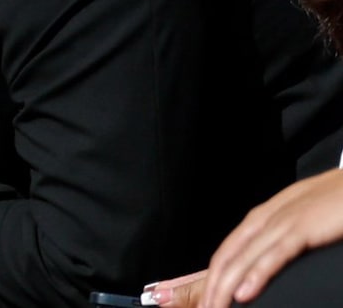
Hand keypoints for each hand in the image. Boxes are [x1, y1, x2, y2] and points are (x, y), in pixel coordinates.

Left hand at [148, 168, 342, 307]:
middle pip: (224, 258)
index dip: (198, 277)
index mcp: (261, 221)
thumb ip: (275, 244)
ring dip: (222, 288)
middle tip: (181, 307)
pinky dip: (257, 274)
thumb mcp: (298, 227)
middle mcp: (263, 221)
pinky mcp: (303, 227)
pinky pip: (275, 254)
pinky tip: (244, 293)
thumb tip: (257, 270)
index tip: (176, 295)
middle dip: (201, 286)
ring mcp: (282, 223)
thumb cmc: (333, 205)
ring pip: (242, 260)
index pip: (222, 254)